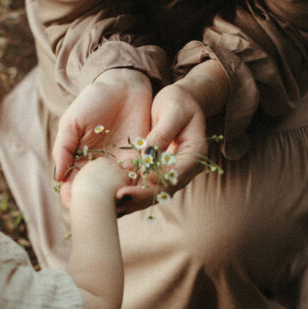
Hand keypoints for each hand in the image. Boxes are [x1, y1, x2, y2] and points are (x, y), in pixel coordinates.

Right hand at [53, 69, 152, 206]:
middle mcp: (101, 167)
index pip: (74, 185)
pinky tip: (134, 192)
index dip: (73, 197)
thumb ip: (63, 148)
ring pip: (118, 190)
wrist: (124, 83)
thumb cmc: (93, 100)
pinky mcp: (142, 158)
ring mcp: (121, 164)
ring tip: (116, 208)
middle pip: (97, 193)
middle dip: (96, 205)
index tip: (73, 206)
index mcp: (81, 161)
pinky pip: (139, 177)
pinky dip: (136, 186)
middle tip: (96, 214)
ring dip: (118, 200)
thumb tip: (57, 177)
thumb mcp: (72, 122)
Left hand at [115, 82, 208, 212]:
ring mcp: (173, 174)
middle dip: (142, 196)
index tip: (141, 177)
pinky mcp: (159, 173)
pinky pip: (146, 188)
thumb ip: (162, 133)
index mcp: (195, 154)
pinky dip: (131, 195)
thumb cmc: (178, 101)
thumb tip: (147, 155)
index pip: (177, 172)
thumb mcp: (172, 111)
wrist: (180, 102)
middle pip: (165, 189)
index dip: (159, 177)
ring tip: (112, 207)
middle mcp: (186, 170)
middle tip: (119, 198)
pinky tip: (112, 200)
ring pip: (154, 194)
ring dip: (134, 202)